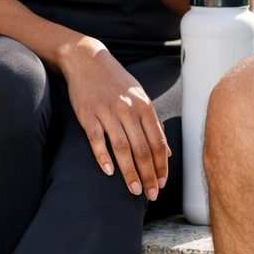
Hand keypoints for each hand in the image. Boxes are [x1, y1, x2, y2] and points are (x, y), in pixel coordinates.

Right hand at [58, 35, 171, 199]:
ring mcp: (107, 111)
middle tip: (151, 195)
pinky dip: (103, 157)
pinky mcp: (87, 114)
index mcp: (144, 105)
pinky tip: (108, 172)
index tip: (162, 184)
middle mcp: (128, 108)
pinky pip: (96, 139)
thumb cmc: (116, 81)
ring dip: (129, 172)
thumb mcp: (139, 97)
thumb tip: (166, 152)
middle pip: (142, 148)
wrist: (87, 59)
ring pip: (122, 147)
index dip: (161, 166)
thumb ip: (153, 124)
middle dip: (148, 175)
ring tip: (134, 190)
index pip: (157, 142)